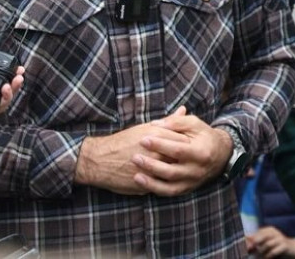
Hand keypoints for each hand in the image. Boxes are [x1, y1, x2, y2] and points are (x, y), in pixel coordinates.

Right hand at [75, 107, 191, 194]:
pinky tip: (172, 179)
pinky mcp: (148, 184)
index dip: (191, 143)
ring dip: (180, 170)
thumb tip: (183, 110)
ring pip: (175, 172)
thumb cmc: (123, 141)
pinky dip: (169, 181)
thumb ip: (168, 121)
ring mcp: (152, 170)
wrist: (100, 160)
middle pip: (182, 157)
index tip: (194, 143)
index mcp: (157, 137)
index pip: (184, 141)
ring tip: (182, 167)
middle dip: (189, 157)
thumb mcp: (146, 128)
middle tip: (193, 157)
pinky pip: (164, 184)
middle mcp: (156, 153)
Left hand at [130, 108, 231, 195]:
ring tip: (136, 175)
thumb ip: (176, 121)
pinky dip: (156, 189)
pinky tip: (143, 183)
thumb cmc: (204, 135)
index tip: (143, 139)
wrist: (221, 154)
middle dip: (152, 165)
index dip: (160, 145)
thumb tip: (155, 124)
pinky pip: (170, 193)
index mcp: (201, 152)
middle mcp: (197, 170)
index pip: (178, 150)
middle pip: (172, 171)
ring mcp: (192, 182)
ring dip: (152, 182)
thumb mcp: (194, 123)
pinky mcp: (188, 188)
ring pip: (170, 187)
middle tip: (135, 157)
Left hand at [246, 226, 294, 256]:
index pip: (256, 233)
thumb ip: (257, 240)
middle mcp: (274, 232)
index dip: (249, 240)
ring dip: (262, 252)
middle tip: (250, 251)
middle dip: (254, 245)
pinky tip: (267, 258)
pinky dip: (269, 256)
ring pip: (267, 245)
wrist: (293, 248)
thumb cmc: (277, 245)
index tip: (245, 247)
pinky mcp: (285, 245)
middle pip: (261, 237)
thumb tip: (245, 239)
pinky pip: (274, 251)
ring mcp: (280, 238)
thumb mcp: (267, 241)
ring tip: (260, 256)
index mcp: (268, 230)